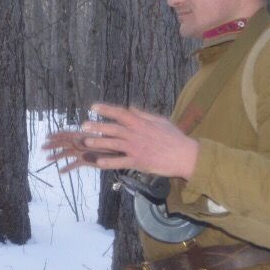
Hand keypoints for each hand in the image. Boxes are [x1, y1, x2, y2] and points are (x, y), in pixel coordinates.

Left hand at [44, 103, 199, 178]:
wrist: (186, 155)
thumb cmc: (175, 138)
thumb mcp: (160, 121)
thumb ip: (143, 115)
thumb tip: (130, 108)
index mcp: (141, 123)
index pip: (120, 113)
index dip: (105, 109)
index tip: (93, 107)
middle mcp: (136, 134)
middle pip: (113, 128)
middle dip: (97, 126)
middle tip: (83, 126)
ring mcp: (136, 148)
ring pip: (113, 144)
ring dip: (98, 142)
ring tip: (86, 142)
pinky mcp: (138, 162)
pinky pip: (120, 162)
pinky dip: (109, 162)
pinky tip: (98, 162)